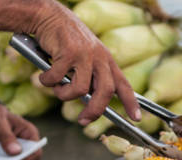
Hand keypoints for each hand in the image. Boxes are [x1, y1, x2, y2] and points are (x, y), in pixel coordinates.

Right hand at [30, 1, 140, 125]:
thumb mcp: (86, 58)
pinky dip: (47, 82)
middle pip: (105, 92)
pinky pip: (57, 79)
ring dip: (64, 95)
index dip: (131, 103)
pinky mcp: (68, 53)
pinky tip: (44, 75)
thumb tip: (91, 104)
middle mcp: (100, 58)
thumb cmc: (65, 41)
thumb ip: (91, 77)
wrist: (48, 16)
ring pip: (79, 90)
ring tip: (56, 88)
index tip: (136, 118)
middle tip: (83, 121)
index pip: (123, 85)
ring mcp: (85, 55)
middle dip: (95, 111)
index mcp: (107, 60)